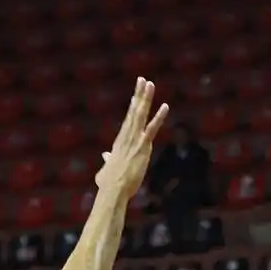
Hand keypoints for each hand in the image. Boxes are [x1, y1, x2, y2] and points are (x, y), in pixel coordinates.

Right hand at [96, 78, 169, 197]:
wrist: (113, 189)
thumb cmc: (108, 184)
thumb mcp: (106, 169)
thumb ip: (107, 161)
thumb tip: (105, 156)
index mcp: (120, 142)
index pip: (128, 121)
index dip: (132, 108)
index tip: (135, 96)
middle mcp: (126, 137)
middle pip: (133, 112)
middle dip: (138, 95)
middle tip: (142, 80)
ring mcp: (135, 140)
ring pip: (141, 114)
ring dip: (145, 98)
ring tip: (150, 84)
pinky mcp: (143, 146)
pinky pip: (152, 128)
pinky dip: (159, 117)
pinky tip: (165, 106)